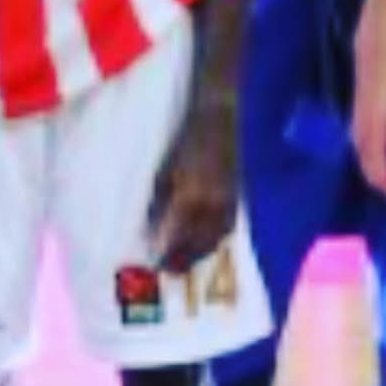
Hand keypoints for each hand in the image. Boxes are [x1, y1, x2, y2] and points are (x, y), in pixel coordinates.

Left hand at [149, 95, 239, 273]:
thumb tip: (148, 228)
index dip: (165, 252)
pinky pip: (227, 226)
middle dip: (182, 259)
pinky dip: (215, 239)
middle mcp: (212, 202)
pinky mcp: (237, 195)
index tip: (153, 263)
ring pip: (216, 238)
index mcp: (190, 194)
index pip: (176, 234)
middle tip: (167, 271)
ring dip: (200, 254)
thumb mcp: (163, 169)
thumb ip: (159, 201)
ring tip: (185, 263)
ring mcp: (228, 199)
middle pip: (198, 242)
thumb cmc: (183, 139)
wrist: (217, 115)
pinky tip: (205, 243)